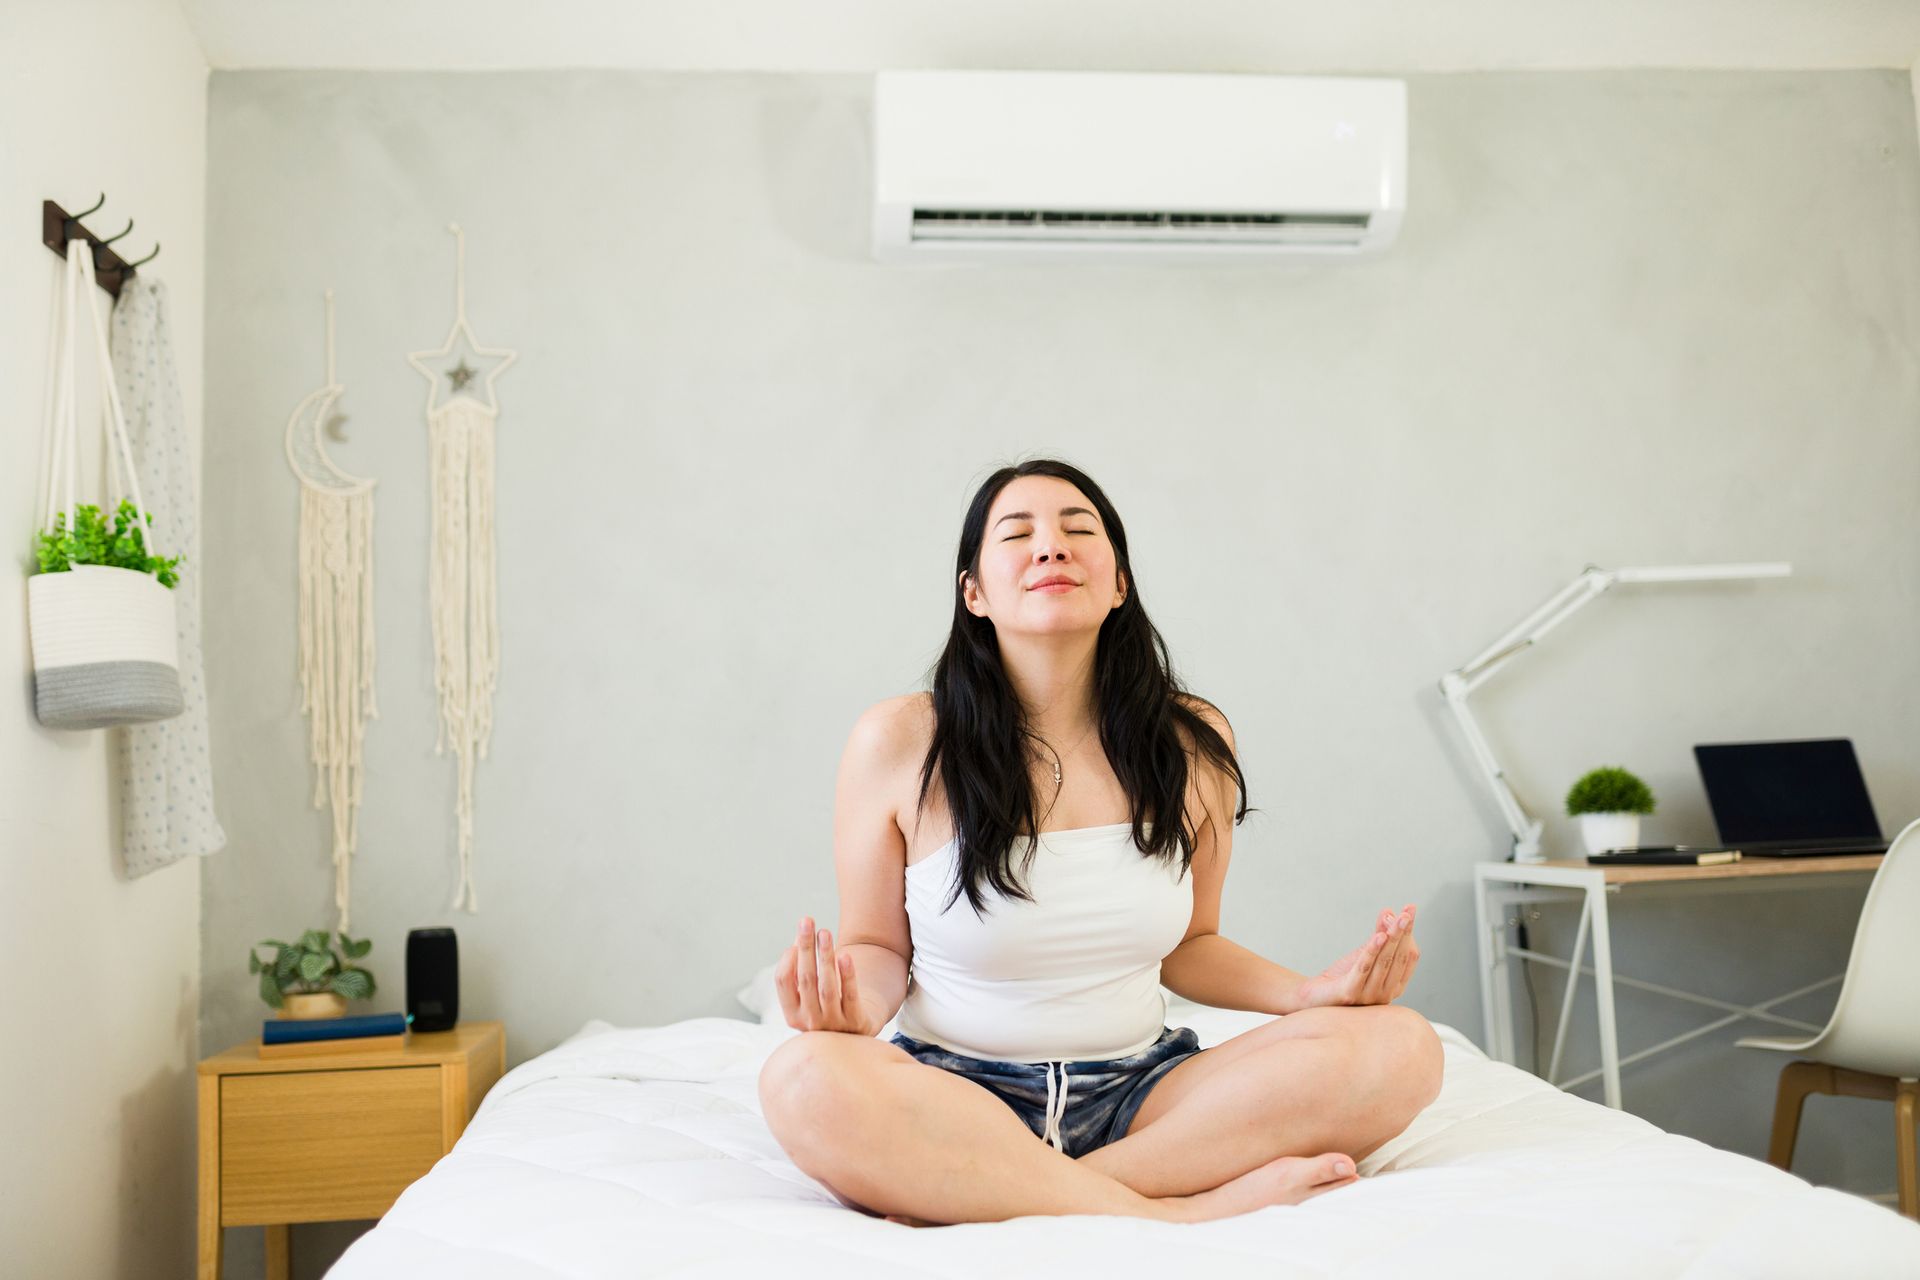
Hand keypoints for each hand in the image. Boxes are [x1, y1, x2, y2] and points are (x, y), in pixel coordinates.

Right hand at [774, 915, 883, 1035]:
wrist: (857, 1029)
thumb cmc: (828, 1004)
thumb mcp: (809, 993)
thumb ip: (801, 970)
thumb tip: (800, 937)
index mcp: (792, 1015)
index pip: (783, 982)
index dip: (788, 958)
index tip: (798, 938)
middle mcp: (810, 1022)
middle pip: (805, 979)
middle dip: (806, 948)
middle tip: (807, 921)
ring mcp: (833, 1024)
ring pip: (827, 986)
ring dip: (825, 957)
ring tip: (824, 932)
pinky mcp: (856, 1022)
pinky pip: (851, 995)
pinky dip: (847, 975)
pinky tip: (845, 955)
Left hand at [1293, 904, 1419, 1009]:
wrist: (1314, 996)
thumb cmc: (1343, 976)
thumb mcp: (1365, 954)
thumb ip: (1379, 935)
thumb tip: (1389, 912)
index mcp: (1395, 986)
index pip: (1410, 956)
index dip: (1410, 932)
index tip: (1409, 909)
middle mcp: (1386, 994)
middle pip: (1399, 958)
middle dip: (1404, 932)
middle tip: (1408, 911)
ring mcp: (1369, 996)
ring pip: (1384, 961)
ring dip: (1392, 938)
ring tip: (1397, 918)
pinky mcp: (1350, 993)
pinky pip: (1364, 968)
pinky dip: (1372, 951)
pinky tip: (1378, 936)